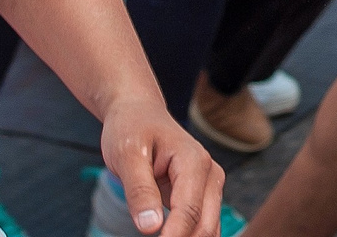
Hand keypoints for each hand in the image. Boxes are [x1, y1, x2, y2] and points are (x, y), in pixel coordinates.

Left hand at [97, 92, 226, 235]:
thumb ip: (140, 190)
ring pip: (207, 229)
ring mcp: (208, 185)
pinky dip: (188, 236)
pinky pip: (201, 224)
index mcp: (194, 162)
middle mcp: (210, 174)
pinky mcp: (201, 195)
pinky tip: (169, 236)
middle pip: (205, 225)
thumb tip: (150, 227)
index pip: (188, 211)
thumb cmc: (131, 128)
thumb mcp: (126, 155)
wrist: (138, 112)